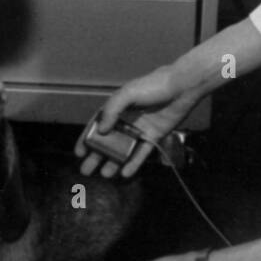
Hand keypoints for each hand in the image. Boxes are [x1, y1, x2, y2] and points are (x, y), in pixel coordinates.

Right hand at [76, 66, 201, 178]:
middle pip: (107, 141)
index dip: (87, 139)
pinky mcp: (153, 137)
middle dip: (96, 156)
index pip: (97, 126)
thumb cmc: (153, 86)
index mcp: (116, 108)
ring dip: (113, 162)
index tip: (79, 153)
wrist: (181, 87)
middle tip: (87, 170)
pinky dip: (133, 163)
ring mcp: (139, 129)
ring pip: (123, 149)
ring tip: (104, 175)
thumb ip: (112, 110)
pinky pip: (141, 153)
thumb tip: (102, 130)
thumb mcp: (127, 94)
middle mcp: (126, 120)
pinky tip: (125, 173)